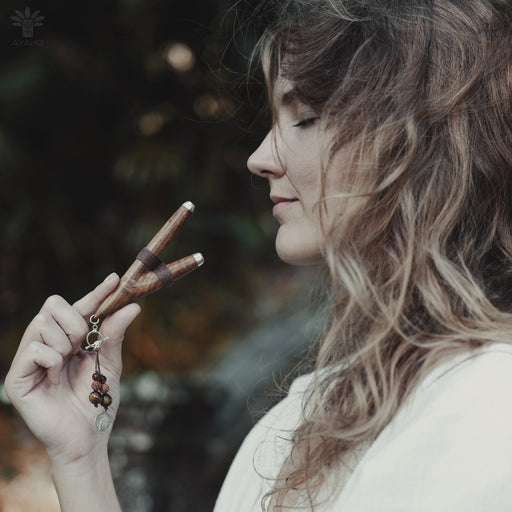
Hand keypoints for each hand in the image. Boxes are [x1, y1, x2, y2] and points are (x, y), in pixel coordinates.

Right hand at [4, 273, 140, 463]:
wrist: (88, 438)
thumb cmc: (97, 402)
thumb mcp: (110, 363)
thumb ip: (115, 334)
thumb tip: (132, 305)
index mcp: (69, 340)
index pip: (79, 308)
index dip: (96, 292)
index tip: (115, 279)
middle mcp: (46, 344)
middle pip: (52, 305)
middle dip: (75, 321)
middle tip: (83, 343)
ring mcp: (29, 360)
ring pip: (41, 324)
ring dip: (64, 342)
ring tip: (69, 363)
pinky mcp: (17, 378)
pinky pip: (33, 349)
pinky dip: (51, 358)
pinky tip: (56, 374)